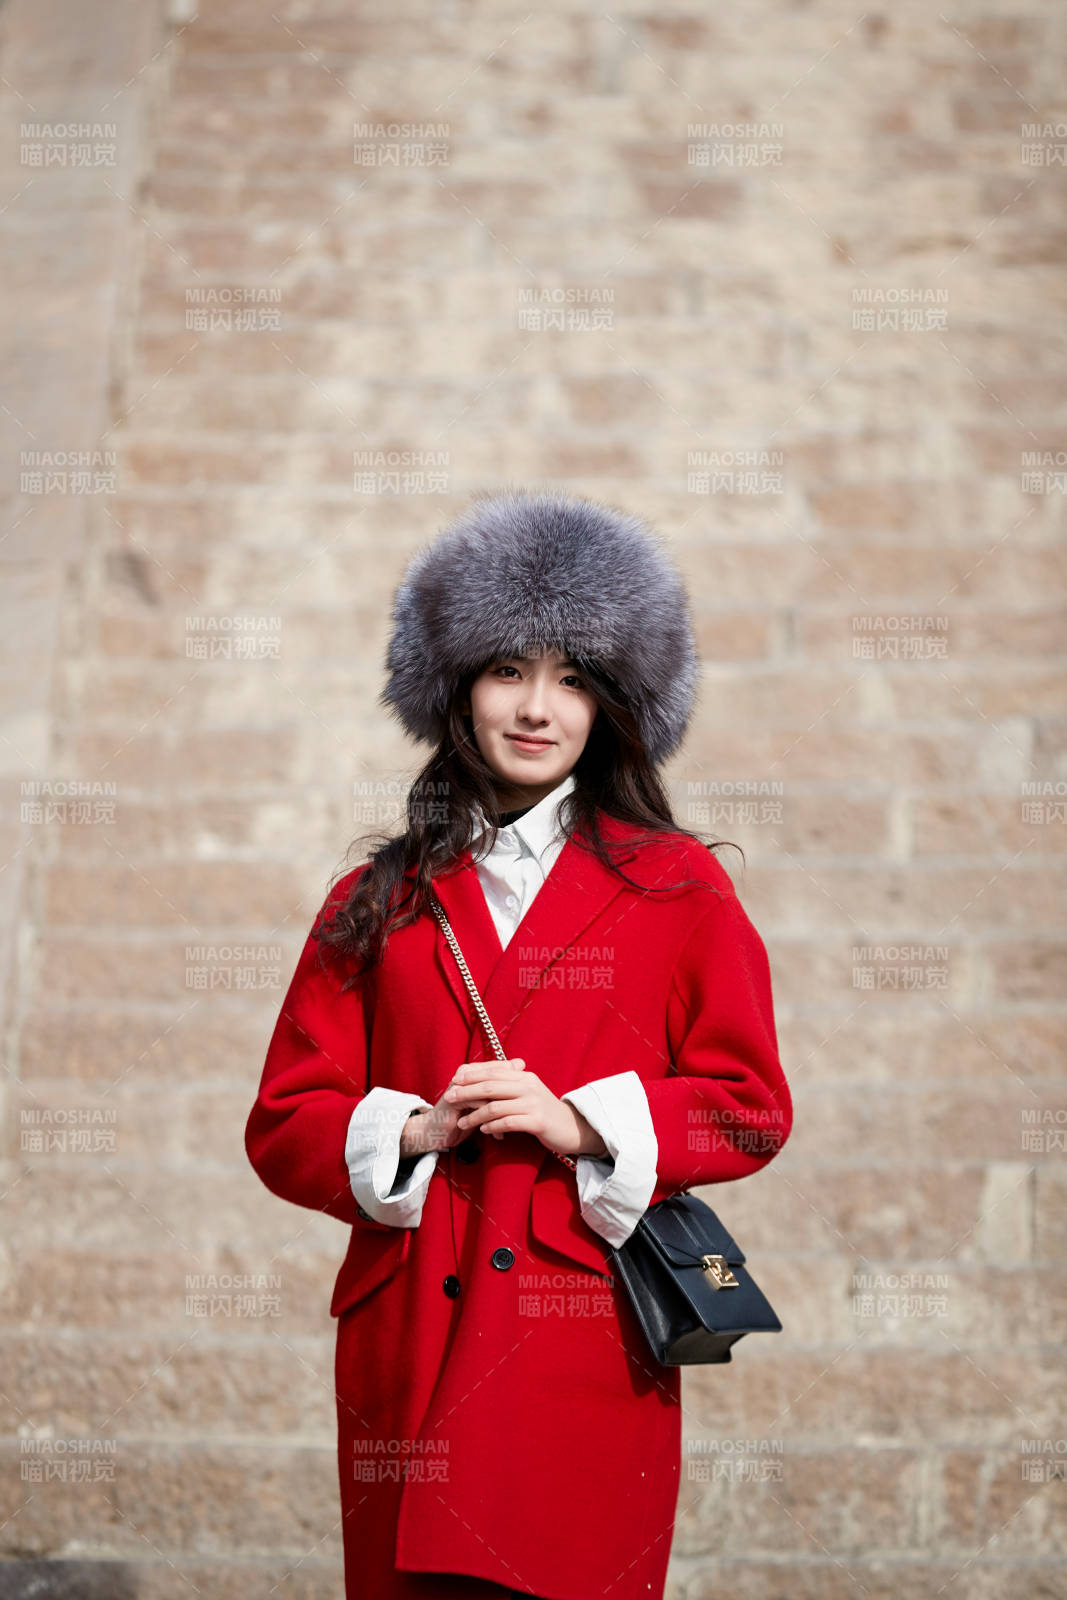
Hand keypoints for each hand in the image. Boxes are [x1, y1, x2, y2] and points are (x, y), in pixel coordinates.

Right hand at [398, 1058, 524, 1156]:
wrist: (438, 1133)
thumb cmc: (464, 1116)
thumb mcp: (485, 1101)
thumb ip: (500, 1084)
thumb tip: (521, 1063)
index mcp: (472, 1071)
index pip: (498, 1068)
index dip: (514, 1082)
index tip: (529, 1096)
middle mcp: (464, 1075)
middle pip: (494, 1079)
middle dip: (512, 1097)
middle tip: (527, 1110)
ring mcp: (459, 1087)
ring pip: (488, 1094)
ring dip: (502, 1113)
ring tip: (514, 1126)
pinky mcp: (454, 1102)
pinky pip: (478, 1108)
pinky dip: (491, 1123)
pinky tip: (498, 1136)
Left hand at [443, 1060, 607, 1158]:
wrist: (572, 1128)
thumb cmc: (544, 1112)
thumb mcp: (528, 1093)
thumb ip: (509, 1086)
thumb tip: (482, 1081)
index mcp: (524, 1076)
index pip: (493, 1071)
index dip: (472, 1075)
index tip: (453, 1080)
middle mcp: (528, 1086)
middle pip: (491, 1086)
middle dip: (467, 1091)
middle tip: (449, 1098)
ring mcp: (533, 1103)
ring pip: (496, 1106)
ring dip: (475, 1114)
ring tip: (462, 1121)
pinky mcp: (537, 1121)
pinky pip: (508, 1122)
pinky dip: (492, 1126)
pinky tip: (483, 1130)